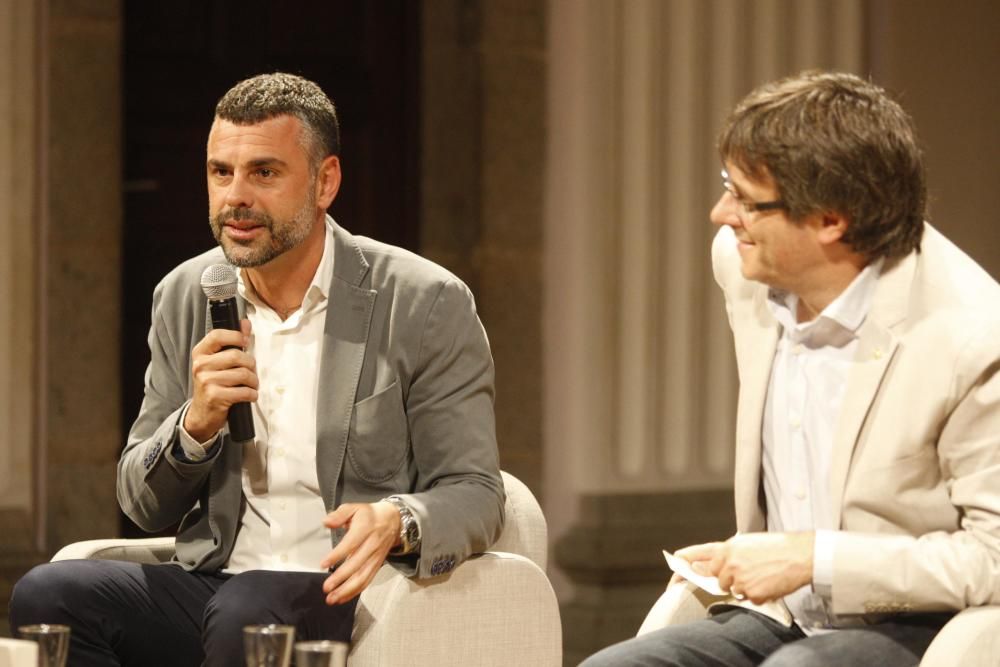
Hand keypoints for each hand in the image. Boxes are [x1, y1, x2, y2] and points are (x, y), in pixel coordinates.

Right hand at [183, 319, 256, 441]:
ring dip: (253, 381)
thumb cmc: (214, 384)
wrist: (202, 414)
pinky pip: (244, 391)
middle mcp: (200, 365)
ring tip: (251, 385)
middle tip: (251, 372)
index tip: (245, 342)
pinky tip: (249, 395)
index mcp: (200, 353)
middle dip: (251, 365)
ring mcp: (206, 381)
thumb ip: (232, 342)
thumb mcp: (218, 362)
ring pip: (243, 374)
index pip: (217, 335)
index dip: (235, 336)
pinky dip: (252, 394)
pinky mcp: (215, 397)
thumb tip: (246, 323)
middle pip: (236, 356)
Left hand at [319, 501, 401, 604]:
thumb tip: (326, 522)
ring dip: (347, 590)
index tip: (323, 564)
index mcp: (365, 528)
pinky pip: (367, 581)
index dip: (338, 555)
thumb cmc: (369, 515)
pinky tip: (342, 598)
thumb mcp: (354, 507)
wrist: (393, 521)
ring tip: (332, 599)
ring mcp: (376, 557)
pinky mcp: (377, 565)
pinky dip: (355, 591)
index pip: (351, 543)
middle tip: (326, 587)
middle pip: (357, 564)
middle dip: (341, 578)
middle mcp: (372, 545)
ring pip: (363, 577)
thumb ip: (339, 514)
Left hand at [676, 532, 813, 603]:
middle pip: (718, 580)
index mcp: (727, 548)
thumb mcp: (747, 543)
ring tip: (762, 575)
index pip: (700, 554)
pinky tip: (769, 583)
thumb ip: (725, 553)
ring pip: (734, 591)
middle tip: (749, 571)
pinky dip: (759, 595)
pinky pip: (750, 600)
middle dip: (729, 579)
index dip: (687, 559)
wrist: (801, 556)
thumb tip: (706, 565)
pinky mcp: (752, 594)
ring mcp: (740, 580)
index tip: (676, 561)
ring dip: (745, 587)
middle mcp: (729, 564)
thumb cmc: (776, 547)